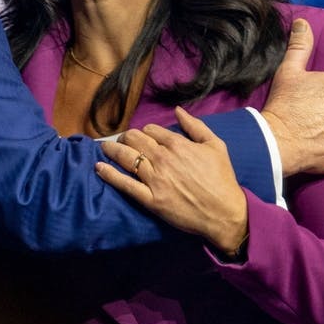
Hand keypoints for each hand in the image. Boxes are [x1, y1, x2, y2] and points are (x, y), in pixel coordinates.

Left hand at [96, 107, 247, 254]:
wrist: (224, 213)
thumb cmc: (222, 179)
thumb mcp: (216, 146)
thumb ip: (195, 126)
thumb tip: (177, 110)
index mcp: (177, 145)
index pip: (150, 131)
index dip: (144, 132)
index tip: (142, 136)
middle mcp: (163, 159)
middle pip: (134, 140)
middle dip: (126, 138)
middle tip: (122, 140)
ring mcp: (155, 179)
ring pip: (127, 157)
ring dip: (112, 150)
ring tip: (105, 147)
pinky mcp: (150, 199)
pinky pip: (125, 184)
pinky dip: (110, 174)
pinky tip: (99, 167)